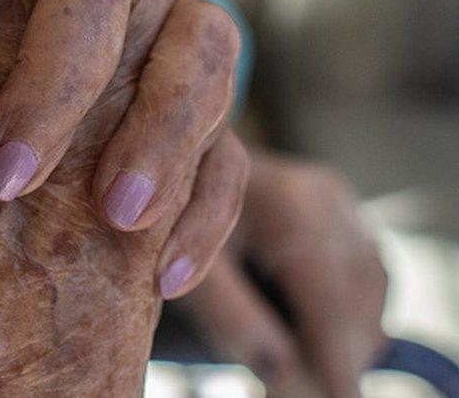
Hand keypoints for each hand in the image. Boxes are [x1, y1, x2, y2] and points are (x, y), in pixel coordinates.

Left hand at [180, 154, 387, 396]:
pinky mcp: (349, 225)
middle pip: (355, 297)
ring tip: (295, 375)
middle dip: (334, 354)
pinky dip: (343, 320)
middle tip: (291, 391)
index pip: (326, 290)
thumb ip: (227, 312)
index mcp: (289, 202)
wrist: (179, 167)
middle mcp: (329, 199)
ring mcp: (346, 209)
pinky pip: (365, 285)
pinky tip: (308, 340)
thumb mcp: (188, 263)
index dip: (335, 351)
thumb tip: (277, 367)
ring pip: (368, 296)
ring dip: (342, 340)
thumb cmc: (175, 215)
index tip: (338, 395)